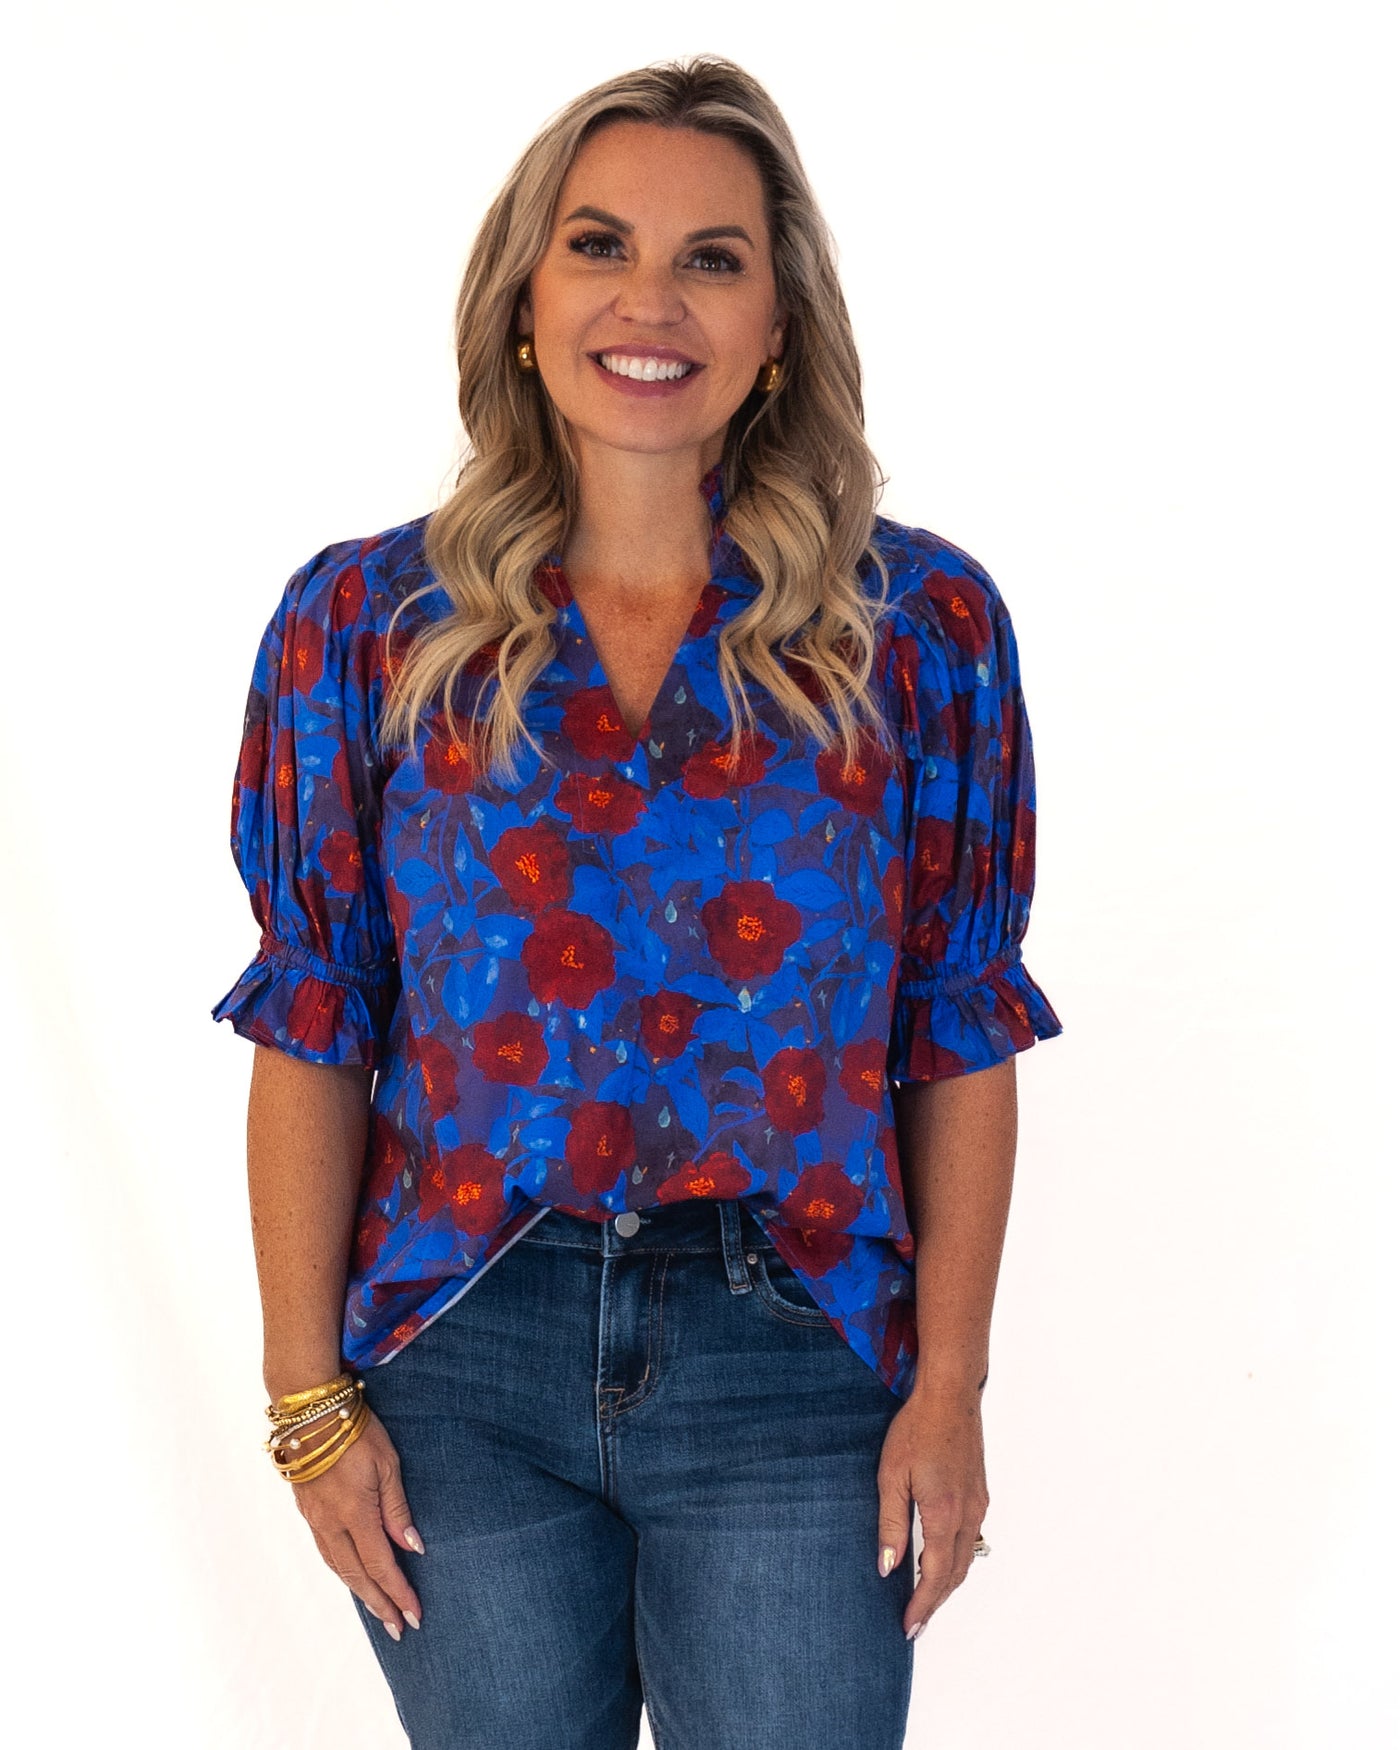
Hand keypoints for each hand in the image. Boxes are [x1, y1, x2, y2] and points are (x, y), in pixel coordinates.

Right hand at [286, 1406, 424, 1638]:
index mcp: (355, 1514)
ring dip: (359, 1592)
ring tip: (378, 1609)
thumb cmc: (355, 1430)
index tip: (413, 1615)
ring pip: (338, 1567)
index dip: (398, 1593)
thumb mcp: (387, 1464)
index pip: (380, 1565)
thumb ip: (397, 1508)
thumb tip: (412, 1546)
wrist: (310, 1413)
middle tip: (398, 1628)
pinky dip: (342, 1570)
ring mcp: (315, 1519)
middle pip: (357, 1576)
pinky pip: (326, 1551)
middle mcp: (330, 1524)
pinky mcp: (307, 1510)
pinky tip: (352, 1575)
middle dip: (379, 1604)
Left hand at [875, 1382, 988, 1639]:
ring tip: (925, 1599)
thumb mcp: (892, 1475)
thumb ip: (892, 1523)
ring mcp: (978, 1504)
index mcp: (944, 1514)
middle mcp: (968, 1515)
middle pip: (955, 1574)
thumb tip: (887, 1566)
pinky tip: (938, 1558)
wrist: (950, 1396)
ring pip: (966, 1558)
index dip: (923, 1605)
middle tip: (916, 1623)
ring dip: (947, 1582)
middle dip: (935, 1602)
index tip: (909, 1627)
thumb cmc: (917, 1429)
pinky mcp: (980, 1493)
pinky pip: (970, 1539)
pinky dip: (955, 1559)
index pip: (935, 1576)